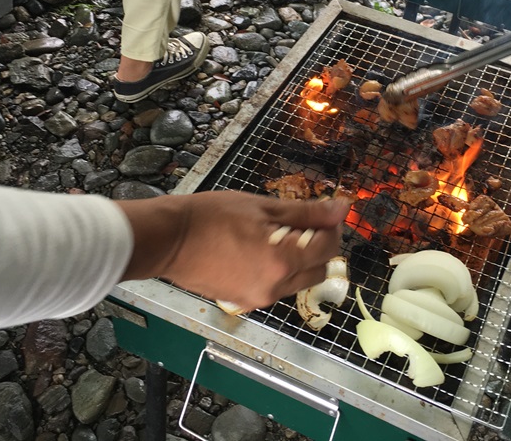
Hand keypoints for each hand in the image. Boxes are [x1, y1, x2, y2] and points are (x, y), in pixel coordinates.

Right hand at [118, 191, 348, 310]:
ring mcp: (258, 299)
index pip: (328, 248)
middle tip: (301, 222)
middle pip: (318, 269)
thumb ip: (306, 211)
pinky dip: (278, 270)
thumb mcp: (262, 207)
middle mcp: (275, 287)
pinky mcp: (243, 302)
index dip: (331, 227)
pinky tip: (259, 249)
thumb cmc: (211, 216)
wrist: (168, 240)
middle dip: (318, 245)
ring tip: (276, 234)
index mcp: (282, 262)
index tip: (323, 212)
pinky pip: (276, 287)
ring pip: (298, 280)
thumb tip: (342, 209)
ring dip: (299, 259)